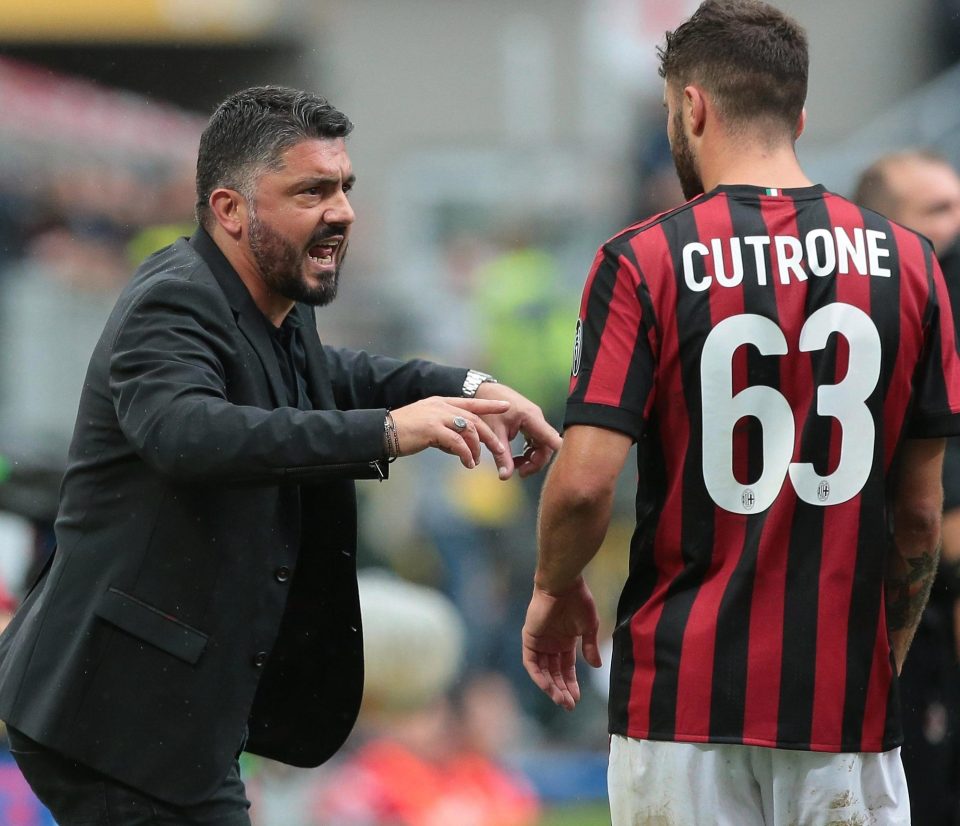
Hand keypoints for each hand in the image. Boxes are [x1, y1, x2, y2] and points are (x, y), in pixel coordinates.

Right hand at [389, 396, 509, 468]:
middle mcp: (441, 406)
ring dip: (476, 448)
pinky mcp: (433, 429)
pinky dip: (466, 454)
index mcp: (441, 402)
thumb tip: (458, 447)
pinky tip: (467, 463)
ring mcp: (437, 416)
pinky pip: (457, 442)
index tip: (506, 406)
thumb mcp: (427, 428)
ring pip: (469, 430)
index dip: (490, 404)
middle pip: (474, 418)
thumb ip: (444, 433)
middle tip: (499, 449)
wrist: (381, 432)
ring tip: (476, 462)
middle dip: (489, 435)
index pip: (471, 401)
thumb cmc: (403, 433)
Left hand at [474, 382, 561, 479]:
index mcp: (532, 417)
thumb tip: (505, 476)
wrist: (481, 390)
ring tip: (515, 466)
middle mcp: (537, 418)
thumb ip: (502, 456)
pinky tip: (515, 458)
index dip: (557, 455)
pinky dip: (527, 451)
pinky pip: (535, 440)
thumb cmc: (487, 407)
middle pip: (547, 446)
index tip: (550, 470)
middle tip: (520, 472)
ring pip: (541, 445)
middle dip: (536, 462)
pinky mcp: (529, 423)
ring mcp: (534, 420)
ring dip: (531, 458)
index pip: (553, 439)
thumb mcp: (494, 433)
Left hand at [521, 577, 601, 710]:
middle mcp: (551, 643)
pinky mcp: (529, 639)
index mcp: (565, 641)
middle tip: (570, 706)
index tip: (577, 698)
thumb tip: (597, 666)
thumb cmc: (578, 601)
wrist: (563, 586)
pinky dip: (539, 676)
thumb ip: (590, 647)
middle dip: (562, 689)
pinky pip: (531, 663)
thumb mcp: (589, 627)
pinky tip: (549, 688)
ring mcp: (539, 642)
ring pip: (543, 671)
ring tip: (562, 701)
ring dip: (551, 687)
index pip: (566, 668)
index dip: (571, 683)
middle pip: (554, 673)